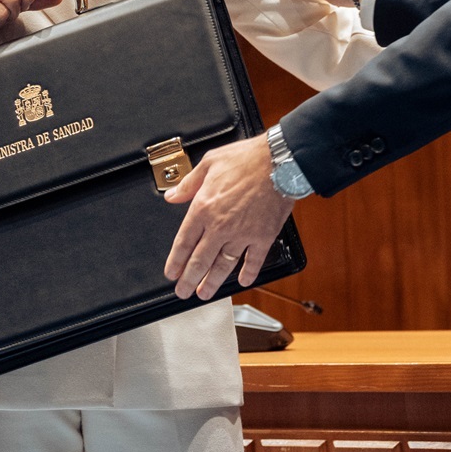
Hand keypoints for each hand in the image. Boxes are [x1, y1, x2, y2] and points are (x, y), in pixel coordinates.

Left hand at [163, 135, 292, 300]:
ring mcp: (242, 234)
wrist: (279, 162)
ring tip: (205, 293)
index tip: (171, 273)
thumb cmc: (246, 159)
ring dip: (213, 282)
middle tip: (182, 292)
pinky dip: (248, 273)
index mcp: (203, 207)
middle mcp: (220, 226)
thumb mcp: (210, 163)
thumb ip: (189, 183)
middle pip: (200, 260)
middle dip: (188, 280)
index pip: (183, 242)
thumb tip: (172, 196)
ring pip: (224, 265)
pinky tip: (243, 281)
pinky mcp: (263, 236)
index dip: (175, 261)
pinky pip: (254, 260)